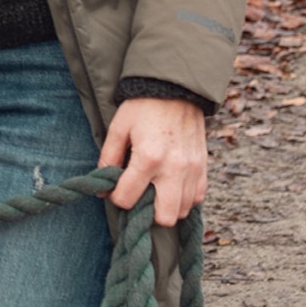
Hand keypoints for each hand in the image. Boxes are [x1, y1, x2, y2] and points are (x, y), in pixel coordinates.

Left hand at [98, 98, 208, 223]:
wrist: (176, 89)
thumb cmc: (144, 106)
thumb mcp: (119, 127)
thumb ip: (109, 158)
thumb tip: (102, 185)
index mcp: (148, 157)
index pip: (128, 198)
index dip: (116, 197)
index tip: (116, 187)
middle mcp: (174, 168)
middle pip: (163, 217)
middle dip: (147, 213)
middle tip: (139, 196)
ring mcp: (192, 170)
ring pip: (182, 211)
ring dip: (166, 206)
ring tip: (155, 190)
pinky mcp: (203, 167)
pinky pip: (197, 198)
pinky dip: (184, 198)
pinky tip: (171, 185)